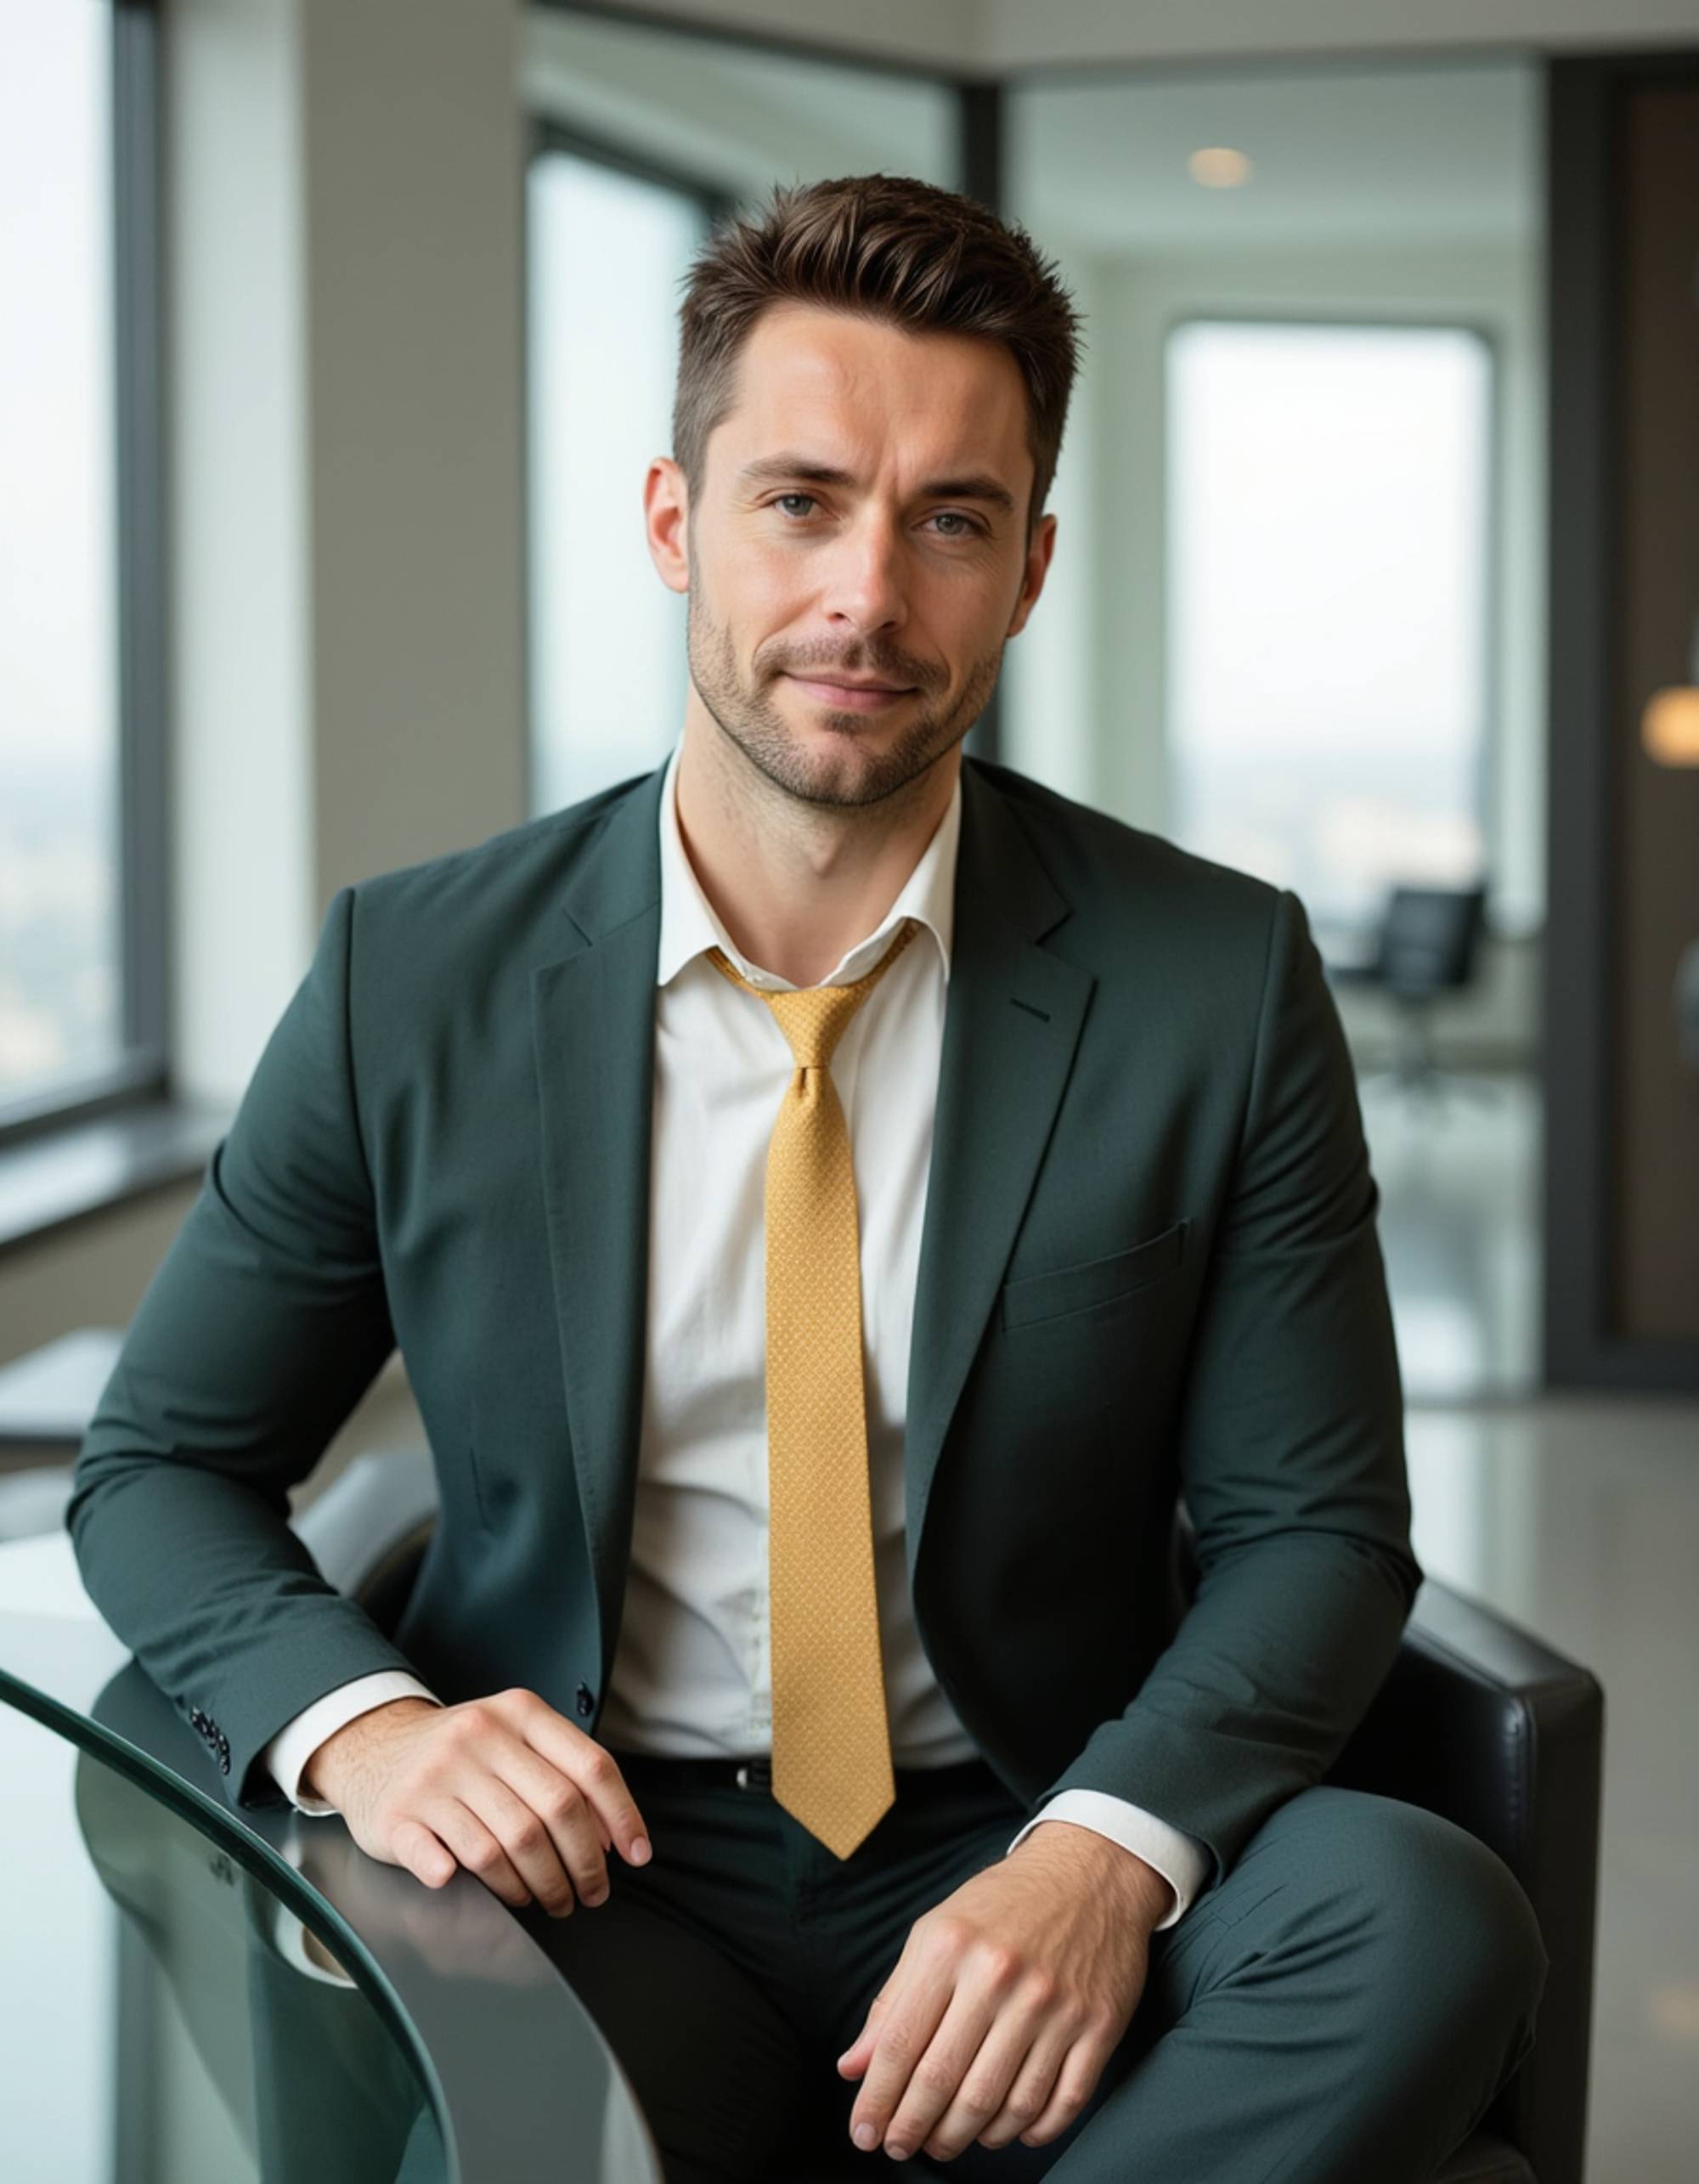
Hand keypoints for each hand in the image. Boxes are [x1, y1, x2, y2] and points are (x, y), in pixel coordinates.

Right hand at [302, 1688, 653, 1916]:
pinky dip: (468, 1882)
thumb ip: (563, 1770)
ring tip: (548, 1900)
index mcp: (519, 1713)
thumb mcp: (512, 1736)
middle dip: (583, 1865)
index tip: (636, 1856)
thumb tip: (613, 1835)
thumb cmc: (461, 1752)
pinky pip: (447, 1858)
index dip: (622, 1816)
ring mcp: (437, 1774)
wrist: (373, 1745)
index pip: (590, 1765)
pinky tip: (479, 1890)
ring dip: (538, 1886)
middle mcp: (479, 1736)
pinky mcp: (401, 1813)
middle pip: (555, 1811)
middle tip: (589, 1893)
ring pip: (509, 1844)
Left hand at [836, 1823, 1171, 2162]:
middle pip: (946, 2081)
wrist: (1090, 1871)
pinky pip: (1061, 2102)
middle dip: (915, 2128)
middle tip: (902, 2146)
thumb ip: (894, 2000)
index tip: (864, 2133)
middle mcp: (1001, 1978)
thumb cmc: (1005, 1904)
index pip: (900, 2044)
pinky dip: (1031, 2131)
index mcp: (952, 1949)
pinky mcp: (1098, 2024)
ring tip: (948, 2142)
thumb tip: (852, 2067)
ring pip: (1002, 2104)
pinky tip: (1010, 2132)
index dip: (877, 2099)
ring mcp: (1054, 2005)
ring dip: (968, 2138)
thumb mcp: (937, 1932)